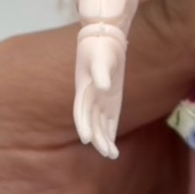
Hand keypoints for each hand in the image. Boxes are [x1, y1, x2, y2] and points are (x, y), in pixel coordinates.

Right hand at [74, 20, 131, 155]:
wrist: (104, 39)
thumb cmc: (100, 49)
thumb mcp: (101, 59)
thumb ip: (102, 74)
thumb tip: (104, 89)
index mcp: (83, 90)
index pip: (81, 112)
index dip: (84, 125)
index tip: (88, 140)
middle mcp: (90, 98)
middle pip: (91, 123)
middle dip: (98, 138)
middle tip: (107, 153)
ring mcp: (100, 100)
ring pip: (100, 125)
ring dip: (105, 139)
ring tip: (112, 155)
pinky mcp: (111, 99)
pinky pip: (109, 120)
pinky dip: (110, 132)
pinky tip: (113, 145)